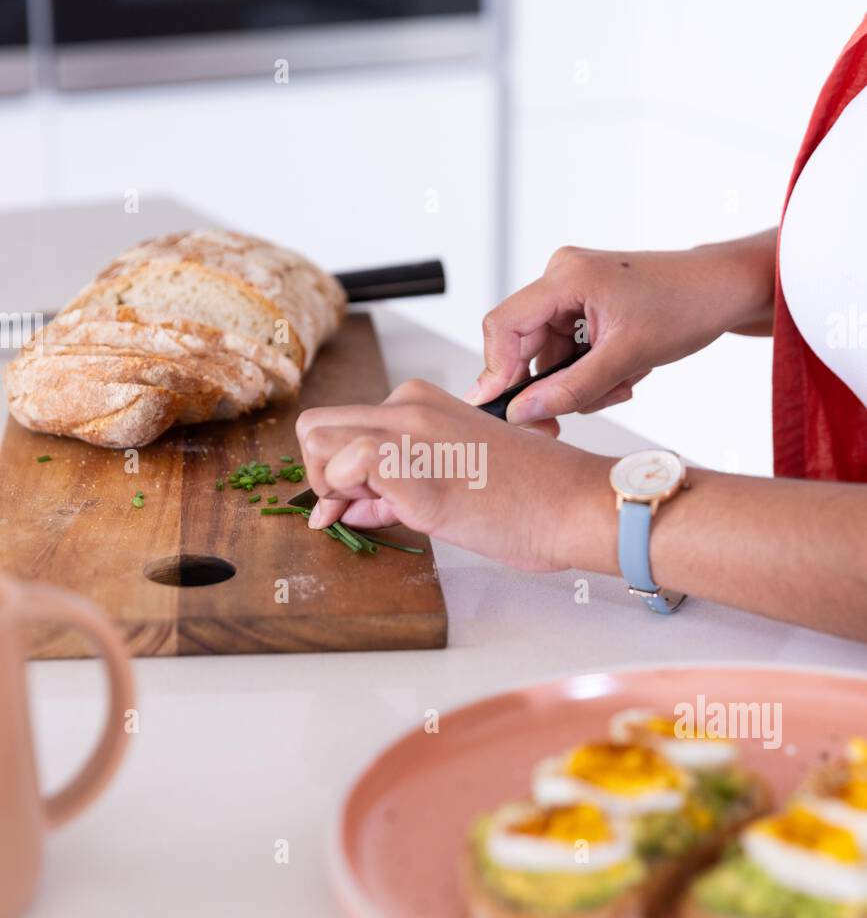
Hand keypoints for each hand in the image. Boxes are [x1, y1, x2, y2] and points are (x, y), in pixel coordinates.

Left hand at [295, 380, 615, 571]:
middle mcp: (409, 406)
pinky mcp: (412, 465)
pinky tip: (380, 515)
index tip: (348, 502)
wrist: (572, 505)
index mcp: (421, 402)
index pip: (343, 425)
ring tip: (369, 513)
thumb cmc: (530, 498)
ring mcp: (409, 432)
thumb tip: (352, 502)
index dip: (333, 469)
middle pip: (316, 427)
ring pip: (316, 440)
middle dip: (319, 474)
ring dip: (328, 486)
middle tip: (348, 509)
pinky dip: (344, 496)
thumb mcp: (453, 479)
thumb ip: (397, 485)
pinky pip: (344, 465)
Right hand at [467, 233, 776, 424]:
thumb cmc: (688, 305)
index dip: (496, 371)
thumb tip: (523, 411)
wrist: (724, 290)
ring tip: (623, 382)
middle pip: (525, 346)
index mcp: (566, 276)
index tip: (504, 409)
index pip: (503, 325)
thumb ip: (571, 389)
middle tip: (568, 419)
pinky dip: (592, 372)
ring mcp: (573, 292)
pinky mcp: (585, 307)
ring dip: (581, 383)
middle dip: (554, 385)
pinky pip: (569, 353)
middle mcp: (562, 278)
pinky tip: (624, 371)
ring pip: (550, 358)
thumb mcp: (628, 357)